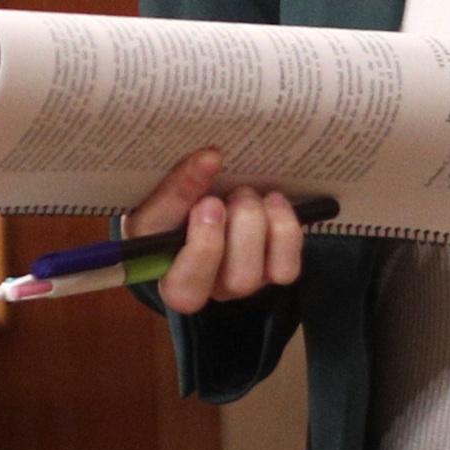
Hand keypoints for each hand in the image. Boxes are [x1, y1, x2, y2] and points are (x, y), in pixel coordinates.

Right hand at [128, 148, 311, 313]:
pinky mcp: (272, 270)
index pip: (188, 289)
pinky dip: (285, 228)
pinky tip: (272, 202)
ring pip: (269, 272)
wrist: (192, 212)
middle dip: (243, 227)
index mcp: (176, 284)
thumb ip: (178, 187)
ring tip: (245, 195)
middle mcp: (214, 291)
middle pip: (239, 280)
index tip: (209, 202)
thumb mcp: (160, 204)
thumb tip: (211, 158)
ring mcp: (247, 282)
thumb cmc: (168, 216)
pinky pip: (289, 265)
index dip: (205, 247)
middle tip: (233, 194)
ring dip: (262, 224)